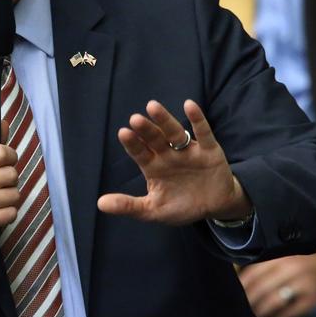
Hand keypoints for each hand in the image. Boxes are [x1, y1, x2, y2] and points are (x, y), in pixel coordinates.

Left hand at [97, 99, 250, 224]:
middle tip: (135, 119)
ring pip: (175, 133)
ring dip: (164, 120)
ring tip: (152, 107)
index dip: (132, 144)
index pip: (140, 152)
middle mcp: (168, 155)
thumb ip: (129, 206)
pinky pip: (203, 133)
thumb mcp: (153, 210)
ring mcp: (188, 151)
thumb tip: (100, 204)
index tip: (123, 133)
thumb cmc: (181, 207)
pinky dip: (197, 120)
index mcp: (153, 167)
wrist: (215, 207)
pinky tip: (189, 106)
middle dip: (146, 130)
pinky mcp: (209, 151)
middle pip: (155, 139)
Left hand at [238, 245, 315, 316]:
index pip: (252, 271)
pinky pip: (289, 312)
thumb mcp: (291, 254)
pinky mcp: (314, 298)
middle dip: (246, 301)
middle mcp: (292, 266)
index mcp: (283, 253)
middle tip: (237, 310)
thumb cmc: (311, 260)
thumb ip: (269, 262)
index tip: (230, 294)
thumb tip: (238, 276)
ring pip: (272, 301)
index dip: (239, 286)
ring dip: (258, 312)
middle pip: (259, 287)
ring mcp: (304, 283)